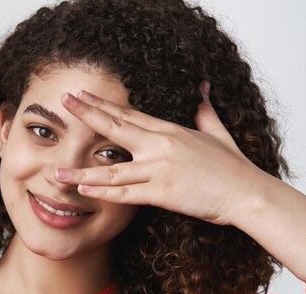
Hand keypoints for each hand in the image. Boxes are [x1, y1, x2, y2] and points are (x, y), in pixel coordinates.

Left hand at [56, 81, 264, 225]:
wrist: (248, 194)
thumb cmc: (233, 167)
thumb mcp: (218, 133)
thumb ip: (205, 111)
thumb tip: (204, 88)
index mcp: (169, 131)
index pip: (128, 113)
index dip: (102, 104)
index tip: (82, 95)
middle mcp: (160, 146)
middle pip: (115, 127)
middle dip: (86, 115)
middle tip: (64, 103)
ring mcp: (159, 169)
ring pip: (112, 170)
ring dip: (82, 171)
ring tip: (57, 172)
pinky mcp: (163, 194)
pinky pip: (126, 194)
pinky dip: (103, 193)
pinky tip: (83, 191)